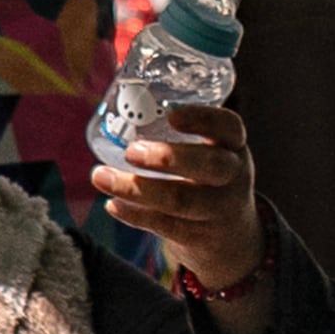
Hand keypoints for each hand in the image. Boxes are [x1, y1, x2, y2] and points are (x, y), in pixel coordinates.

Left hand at [92, 105, 271, 333]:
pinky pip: (167, 226)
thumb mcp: (209, 154)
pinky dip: (136, 215)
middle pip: (211, 166)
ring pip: (182, 200)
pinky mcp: (202, 238)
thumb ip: (177, 134)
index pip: (229, 128)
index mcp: (234, 147)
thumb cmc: (207, 181)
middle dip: (169, 157)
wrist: (232, 239)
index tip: (172, 114)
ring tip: (100, 176)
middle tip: (131, 151)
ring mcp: (220, 210)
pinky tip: (113, 204)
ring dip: (137, 188)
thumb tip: (117, 93)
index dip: (203, 119)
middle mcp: (234, 177)